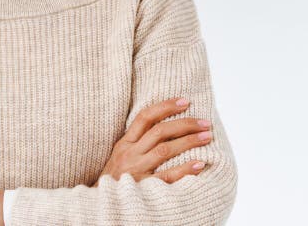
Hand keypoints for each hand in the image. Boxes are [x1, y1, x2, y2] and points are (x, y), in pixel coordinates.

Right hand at [92, 97, 212, 186]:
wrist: (100, 204)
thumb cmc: (114, 179)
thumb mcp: (120, 156)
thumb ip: (137, 142)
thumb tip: (166, 127)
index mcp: (124, 143)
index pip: (145, 117)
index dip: (166, 106)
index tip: (185, 101)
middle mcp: (130, 154)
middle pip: (160, 131)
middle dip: (185, 124)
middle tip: (205, 123)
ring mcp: (136, 171)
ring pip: (165, 150)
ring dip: (189, 141)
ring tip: (207, 137)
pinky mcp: (142, 188)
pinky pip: (167, 176)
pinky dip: (184, 169)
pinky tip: (199, 164)